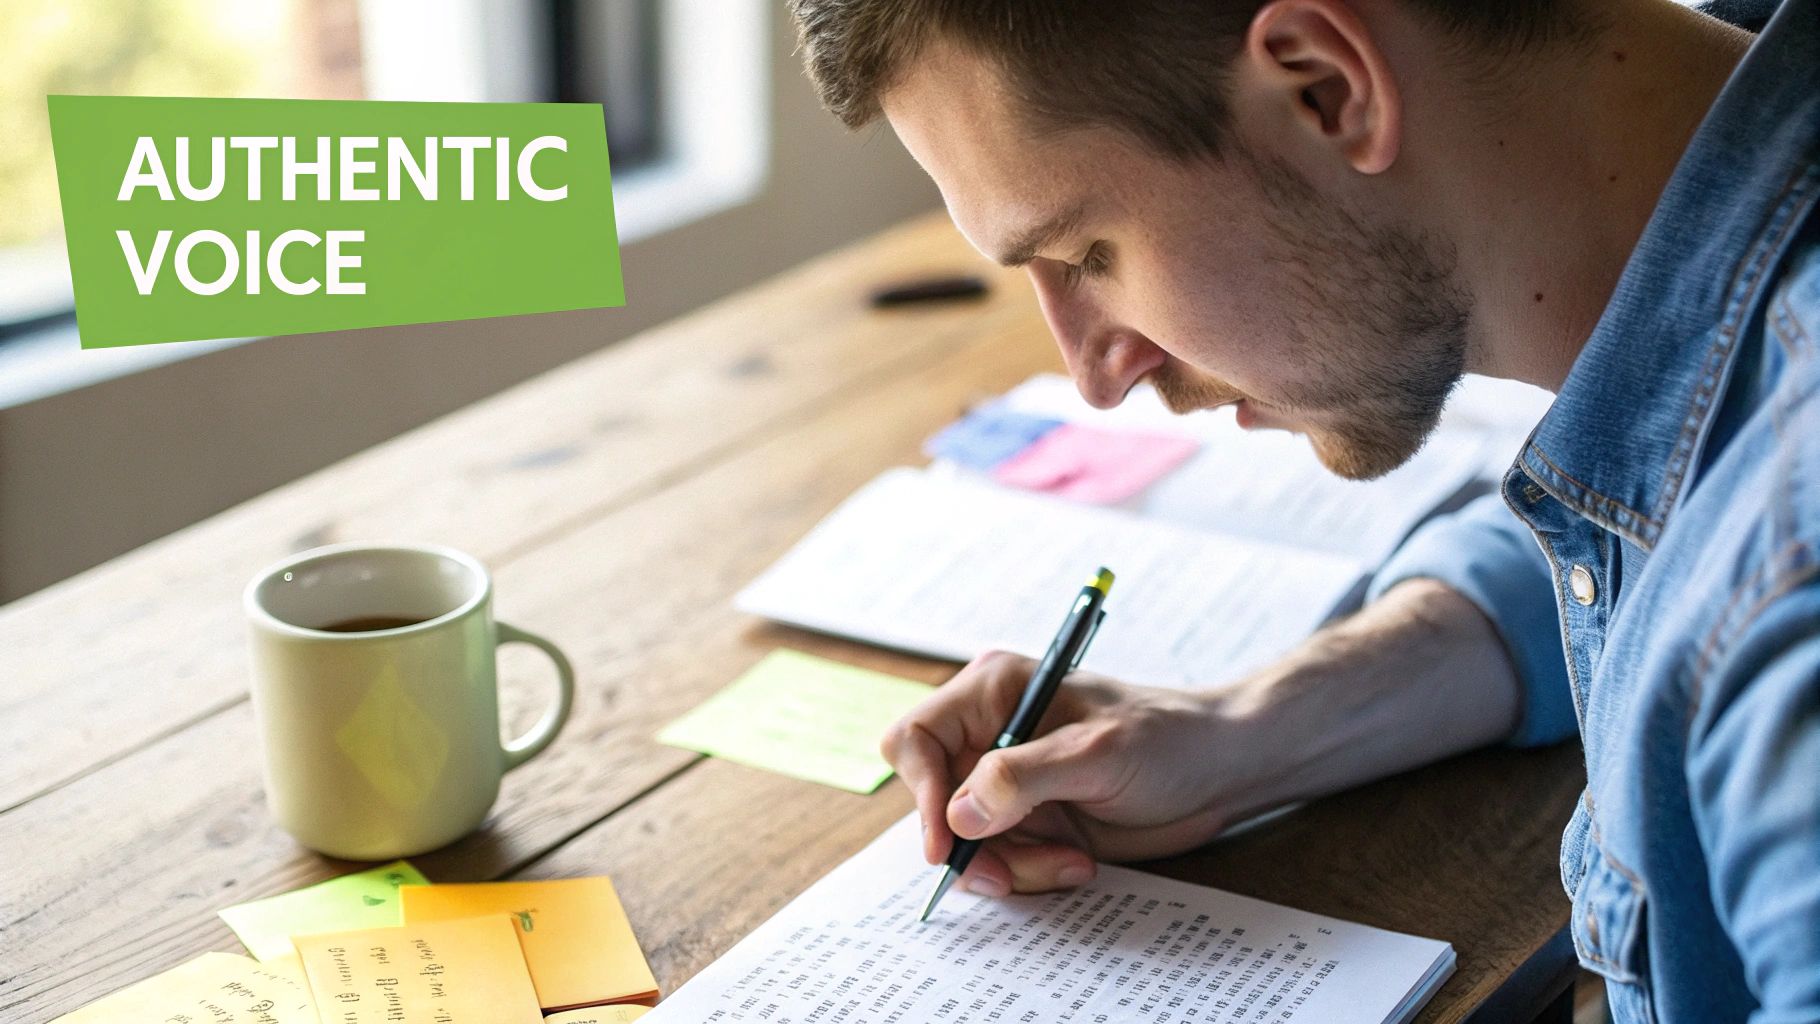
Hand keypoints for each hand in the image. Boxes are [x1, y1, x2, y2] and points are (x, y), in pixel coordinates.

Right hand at [881, 650, 1254, 898]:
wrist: (1222, 771)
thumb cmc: (1169, 738)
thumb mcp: (1097, 753)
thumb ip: (1024, 777)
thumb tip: (958, 813)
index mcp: (993, 692)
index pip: (917, 738)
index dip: (923, 792)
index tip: (948, 843)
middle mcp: (990, 735)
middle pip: (934, 801)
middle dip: (972, 844)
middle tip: (1008, 874)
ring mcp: (1008, 782)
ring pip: (965, 843)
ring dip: (1012, 866)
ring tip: (1071, 860)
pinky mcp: (1029, 821)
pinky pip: (1001, 861)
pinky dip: (1032, 873)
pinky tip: (1078, 861)